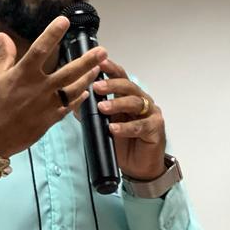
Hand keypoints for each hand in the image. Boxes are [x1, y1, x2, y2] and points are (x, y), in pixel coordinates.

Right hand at [0, 16, 105, 157]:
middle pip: (69, 71)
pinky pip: (69, 107)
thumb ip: (3, 56)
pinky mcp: (50, 120)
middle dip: (88, 60)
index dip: (53, 34)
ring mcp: (47, 105)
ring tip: (99, 69)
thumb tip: (2, 36)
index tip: (64, 21)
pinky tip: (85, 92)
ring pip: (74, 89)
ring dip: (88, 78)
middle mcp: (39, 88)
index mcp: (22, 75)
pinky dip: (79, 98)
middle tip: (103, 51)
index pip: (41, 49)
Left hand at [93, 59, 166, 181]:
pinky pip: (140, 126)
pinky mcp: (155, 129)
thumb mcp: (104, 126)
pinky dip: (126, 127)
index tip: (98, 62)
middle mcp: (142, 101)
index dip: (110, 69)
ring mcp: (150, 114)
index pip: (120, 77)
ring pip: (135, 103)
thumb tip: (74, 102)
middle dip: (112, 85)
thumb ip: (91, 113)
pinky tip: (114, 128)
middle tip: (96, 86)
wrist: (139, 167)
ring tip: (102, 108)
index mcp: (129, 96)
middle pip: (128, 87)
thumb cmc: (124, 143)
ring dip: (117, 104)